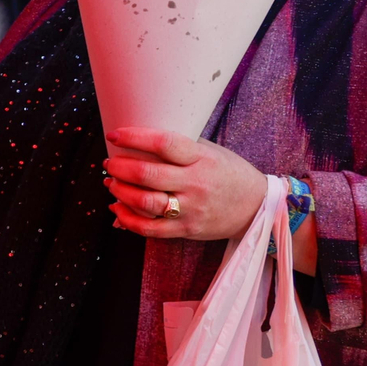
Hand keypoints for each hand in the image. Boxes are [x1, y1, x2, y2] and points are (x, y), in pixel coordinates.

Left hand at [102, 127, 266, 241]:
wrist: (256, 207)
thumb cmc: (227, 173)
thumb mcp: (209, 152)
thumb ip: (177, 147)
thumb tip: (137, 142)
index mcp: (201, 158)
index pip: (163, 144)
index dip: (134, 138)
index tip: (114, 135)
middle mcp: (195, 183)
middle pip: (148, 175)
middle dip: (120, 167)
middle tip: (110, 162)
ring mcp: (191, 209)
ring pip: (145, 203)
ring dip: (120, 192)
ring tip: (111, 182)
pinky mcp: (187, 230)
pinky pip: (150, 229)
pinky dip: (127, 219)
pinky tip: (117, 207)